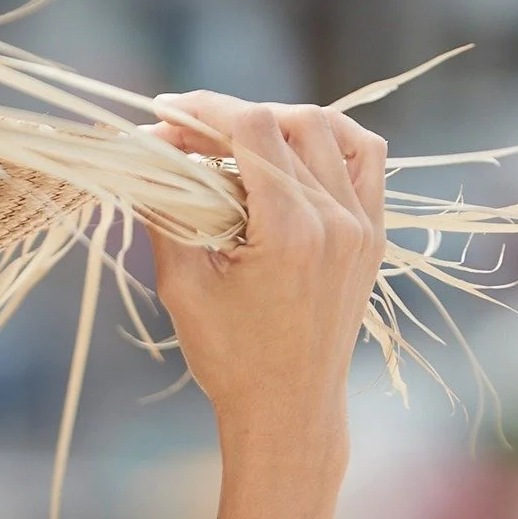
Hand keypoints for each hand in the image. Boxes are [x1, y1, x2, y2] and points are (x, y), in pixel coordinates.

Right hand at [146, 93, 386, 477]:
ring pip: (330, 130)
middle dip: (232, 117)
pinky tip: (294, 152)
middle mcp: (337, 219)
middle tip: (188, 135)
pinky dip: (329, 140)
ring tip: (239, 142)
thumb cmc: (230, 358)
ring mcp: (363, 224)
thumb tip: (144, 157)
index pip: (252, 128)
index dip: (204, 109)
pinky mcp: (373, 234)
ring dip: (280, 122)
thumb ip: (165, 213)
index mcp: (290, 231)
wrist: (288, 409)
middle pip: (288, 121)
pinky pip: (365, 158)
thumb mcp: (183, 287)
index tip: (166, 114)